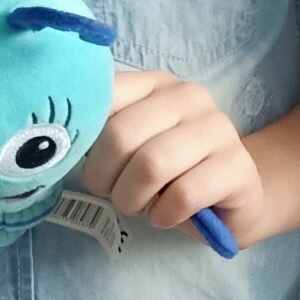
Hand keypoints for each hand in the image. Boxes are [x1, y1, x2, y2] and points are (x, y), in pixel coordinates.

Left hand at [82, 68, 266, 243]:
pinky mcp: (237, 167)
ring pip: (151, 165)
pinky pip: (182, 195)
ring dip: (133, 199)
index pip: (103, 95)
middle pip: (121, 135)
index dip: (82, 138)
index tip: (86, 164)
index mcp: (157, 84)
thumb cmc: (172, 173)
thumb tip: (62, 144)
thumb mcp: (134, 147)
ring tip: (140, 206)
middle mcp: (190, 96)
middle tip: (113, 194)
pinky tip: (168, 215)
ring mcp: (219, 129)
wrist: (234, 198)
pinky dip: (163, 215)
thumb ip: (104, 134)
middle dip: (105, 178)